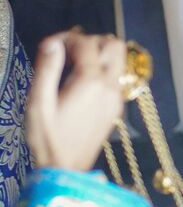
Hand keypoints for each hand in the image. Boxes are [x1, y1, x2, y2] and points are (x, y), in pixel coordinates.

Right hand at [24, 31, 126, 171]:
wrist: (66, 169)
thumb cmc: (47, 138)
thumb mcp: (38, 104)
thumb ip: (46, 70)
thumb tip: (52, 43)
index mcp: (90, 82)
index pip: (86, 43)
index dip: (68, 37)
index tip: (51, 44)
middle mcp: (110, 86)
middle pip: (114, 45)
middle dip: (91, 40)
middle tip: (67, 50)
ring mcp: (117, 96)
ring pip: (120, 60)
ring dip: (100, 53)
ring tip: (74, 62)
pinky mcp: (117, 106)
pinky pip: (117, 77)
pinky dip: (104, 68)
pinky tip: (82, 79)